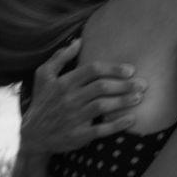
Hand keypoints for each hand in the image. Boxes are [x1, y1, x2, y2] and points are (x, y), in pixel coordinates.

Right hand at [20, 38, 146, 154]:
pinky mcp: (78, 135)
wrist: (33, 135)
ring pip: (103, 106)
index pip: (92, 70)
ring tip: (139, 98)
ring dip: (124, 101)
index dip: (113, 69)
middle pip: (101, 87)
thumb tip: (78, 41)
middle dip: (124, 85)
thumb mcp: (44, 76)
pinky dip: (117, 124)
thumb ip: (60, 57)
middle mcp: (69, 98)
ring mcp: (73, 117)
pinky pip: (101, 129)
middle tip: (143, 84)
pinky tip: (132, 119)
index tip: (130, 70)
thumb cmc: (42, 101)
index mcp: (63, 82)